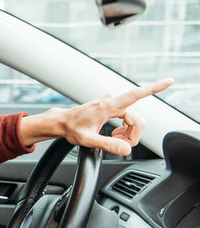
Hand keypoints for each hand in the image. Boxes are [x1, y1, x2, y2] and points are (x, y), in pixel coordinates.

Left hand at [21, 78, 173, 154]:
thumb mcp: (88, 140)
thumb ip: (108, 145)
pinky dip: (126, 130)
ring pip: (136, 121)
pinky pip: (130, 119)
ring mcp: (114, 102)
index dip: (154, 88)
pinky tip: (115, 135)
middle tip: (118, 145)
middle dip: (133, 136)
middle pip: (139, 120)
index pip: (136, 95)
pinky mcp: (114, 106)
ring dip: (129, 134)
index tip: (169, 81)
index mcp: (108, 105)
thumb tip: (127, 150)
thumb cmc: (72, 129)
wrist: (63, 122)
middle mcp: (113, 100)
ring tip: (114, 139)